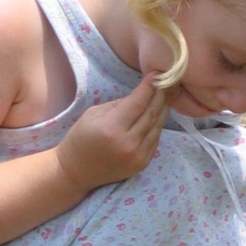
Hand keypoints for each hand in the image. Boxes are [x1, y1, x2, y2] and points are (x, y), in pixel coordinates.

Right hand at [56, 75, 171, 192]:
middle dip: (161, 94)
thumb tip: (141, 95)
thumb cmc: (80, 139)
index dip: (150, 86)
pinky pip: (155, 139)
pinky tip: (160, 113)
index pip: (138, 102)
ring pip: (158, 126)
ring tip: (170, 93)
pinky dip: (158, 125)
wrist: (76, 172)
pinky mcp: (142, 163)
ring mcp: (138, 155)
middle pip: (152, 113)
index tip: (158, 73)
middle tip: (170, 80)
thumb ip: (119, 104)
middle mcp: (129, 142)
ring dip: (164, 108)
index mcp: (112, 127)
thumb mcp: (93, 114)